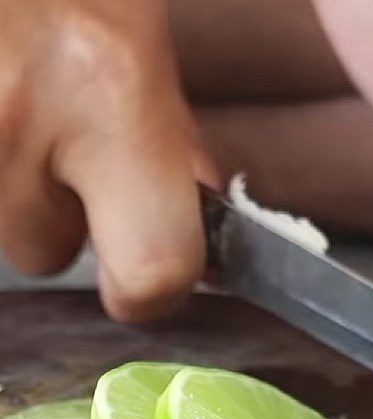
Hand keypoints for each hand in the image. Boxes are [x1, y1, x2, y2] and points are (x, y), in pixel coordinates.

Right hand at [0, 0, 214, 320]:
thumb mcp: (137, 23)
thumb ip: (172, 134)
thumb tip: (201, 211)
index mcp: (107, 88)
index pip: (155, 270)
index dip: (153, 287)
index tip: (145, 279)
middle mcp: (12, 112)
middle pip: (40, 249)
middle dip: (53, 213)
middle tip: (50, 135)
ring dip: (2, 178)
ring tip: (6, 86)